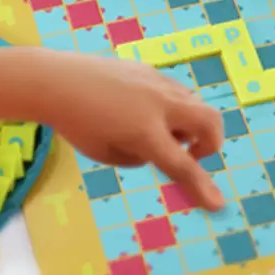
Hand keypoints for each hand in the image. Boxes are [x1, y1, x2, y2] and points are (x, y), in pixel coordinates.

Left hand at [33, 52, 225, 209]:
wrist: (57, 81)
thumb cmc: (78, 125)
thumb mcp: (108, 154)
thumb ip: (141, 156)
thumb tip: (163, 147)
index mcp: (145, 133)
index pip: (183, 165)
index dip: (202, 187)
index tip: (217, 205)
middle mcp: (159, 105)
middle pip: (209, 122)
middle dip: (211, 144)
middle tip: (191, 154)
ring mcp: (157, 83)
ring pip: (195, 104)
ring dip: (190, 125)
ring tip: (159, 132)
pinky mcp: (150, 70)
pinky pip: (176, 92)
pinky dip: (173, 109)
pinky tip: (142, 111)